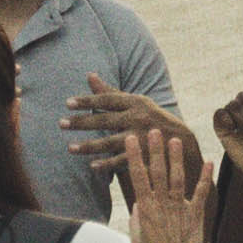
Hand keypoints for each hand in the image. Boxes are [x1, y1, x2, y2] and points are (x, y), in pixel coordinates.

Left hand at [62, 83, 190, 202]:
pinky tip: (92, 166)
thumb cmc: (150, 118)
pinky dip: (106, 164)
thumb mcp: (135, 102)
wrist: (180, 141)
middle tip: (61, 123)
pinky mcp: (145, 154)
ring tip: (70, 148)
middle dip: (82, 122)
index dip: (88, 101)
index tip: (68, 103)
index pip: (107, 100)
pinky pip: (121, 160)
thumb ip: (110, 92)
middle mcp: (138, 117)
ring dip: (89, 146)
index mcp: (135, 102)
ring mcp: (141, 137)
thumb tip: (89, 75)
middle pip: (105, 120)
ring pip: (110, 142)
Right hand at [112, 113, 208, 242]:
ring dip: (177, 158)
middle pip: (158, 172)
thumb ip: (138, 219)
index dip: (135, 156)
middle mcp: (162, 206)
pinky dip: (205, 178)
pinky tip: (209, 162)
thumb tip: (138, 204)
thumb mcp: (136, 238)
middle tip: (154, 130)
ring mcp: (179, 210)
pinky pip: (201, 194)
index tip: (132, 139)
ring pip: (178, 178)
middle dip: (155, 150)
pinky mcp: (195, 217)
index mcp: (145, 210)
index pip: (138, 177)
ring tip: (175, 139)